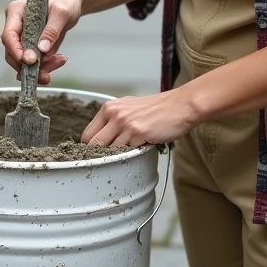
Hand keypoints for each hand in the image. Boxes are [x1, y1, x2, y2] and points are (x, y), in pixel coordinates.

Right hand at [1, 0, 81, 85]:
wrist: (72, 5)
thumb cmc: (65, 2)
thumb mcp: (62, 12)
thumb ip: (51, 30)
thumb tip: (41, 49)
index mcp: (16, 12)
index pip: (9, 35)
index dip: (16, 51)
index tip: (30, 61)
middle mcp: (16, 26)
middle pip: (12, 53)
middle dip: (29, 65)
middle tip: (47, 72)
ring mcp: (22, 38)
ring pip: (22, 62)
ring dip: (39, 69)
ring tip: (59, 62)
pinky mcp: (31, 47)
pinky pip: (33, 63)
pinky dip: (45, 67)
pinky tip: (59, 60)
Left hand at [81, 89, 198, 146]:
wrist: (180, 106)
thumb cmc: (157, 109)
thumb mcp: (129, 108)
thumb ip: (114, 121)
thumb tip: (101, 141)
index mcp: (109, 108)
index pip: (87, 135)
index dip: (91, 148)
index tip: (97, 155)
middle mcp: (115, 114)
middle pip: (94, 145)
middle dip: (101, 155)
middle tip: (112, 159)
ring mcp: (125, 124)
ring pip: (110, 151)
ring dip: (119, 156)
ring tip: (132, 152)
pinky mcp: (138, 133)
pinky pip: (128, 152)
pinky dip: (133, 155)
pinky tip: (142, 148)